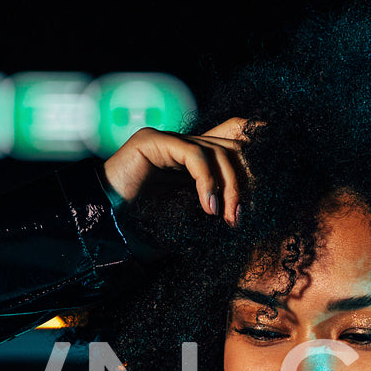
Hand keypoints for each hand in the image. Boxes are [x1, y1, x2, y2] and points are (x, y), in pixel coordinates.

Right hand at [100, 117, 250, 226]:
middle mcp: (184, 146)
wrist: (104, 229)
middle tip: (241, 218)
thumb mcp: (193, 221)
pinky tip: (209, 208)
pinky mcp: (152, 141)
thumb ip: (217, 208)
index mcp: (195, 162)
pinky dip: (207, 182)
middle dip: (246, 183)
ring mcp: (168, 140)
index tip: (266, 198)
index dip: (256, 162)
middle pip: (233, 148)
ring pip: (218, 151)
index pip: (236, 147)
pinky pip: (195, 155)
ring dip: (230, 187)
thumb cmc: (144, 230)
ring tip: (227, 219)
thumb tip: (250, 210)